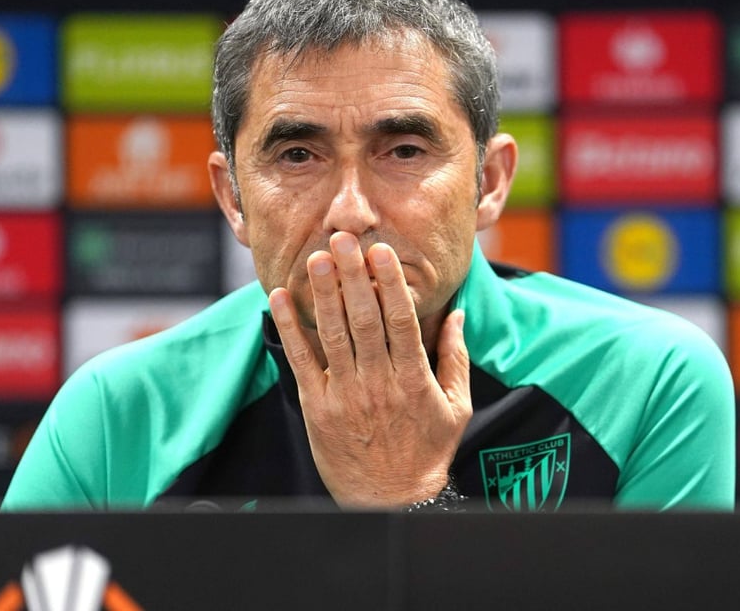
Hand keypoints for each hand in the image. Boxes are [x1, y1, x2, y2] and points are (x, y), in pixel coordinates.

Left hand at [268, 232, 472, 508]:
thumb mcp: (457, 406)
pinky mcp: (318, 407)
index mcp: (413, 378)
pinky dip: (291, 329)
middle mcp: (379, 382)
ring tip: (316, 258)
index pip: (401, 320)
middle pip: (364, 319)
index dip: (390, 283)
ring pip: (333, 335)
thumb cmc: (428, 452)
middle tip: (342, 239)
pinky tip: (281, 300)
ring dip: (323, 294)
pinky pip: (302, 362)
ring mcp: (346, 395)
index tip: (381, 251)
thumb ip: (455, 357)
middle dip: (352, 276)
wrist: (392, 500)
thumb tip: (458, 313)